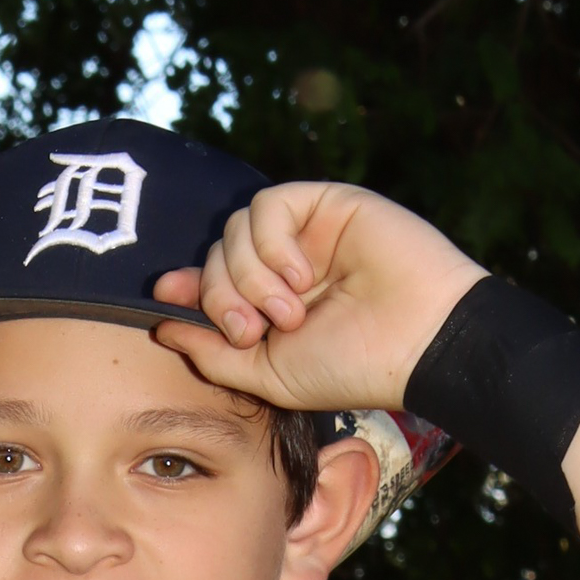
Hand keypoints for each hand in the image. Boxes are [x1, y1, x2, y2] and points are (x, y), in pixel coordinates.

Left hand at [151, 182, 483, 415]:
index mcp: (269, 306)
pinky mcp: (325, 204)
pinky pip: (268, 206)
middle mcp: (283, 267)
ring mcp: (305, 234)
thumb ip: (214, 352)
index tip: (166, 299)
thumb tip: (161, 324)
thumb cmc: (351, 367)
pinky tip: (301, 275)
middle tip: (252, 331)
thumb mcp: (269, 376)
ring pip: (235, 230)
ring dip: (249, 277)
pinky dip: (271, 245)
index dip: (185, 288)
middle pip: (216, 257)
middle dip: (220, 296)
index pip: (211, 282)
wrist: (418, 343)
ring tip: (288, 313)